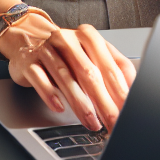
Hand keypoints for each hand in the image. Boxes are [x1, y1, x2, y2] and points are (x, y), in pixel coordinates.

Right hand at [0, 14, 135, 131]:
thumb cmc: (64, 51)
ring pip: (66, 78)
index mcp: (88, 37)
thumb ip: (111, 67)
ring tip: (92, 122)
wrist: (28, 37)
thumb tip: (131, 89)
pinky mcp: (29, 61)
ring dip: (81, 104)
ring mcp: (47, 49)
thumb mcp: (90, 53)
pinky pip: (40, 79)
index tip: (127, 109)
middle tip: (113, 122)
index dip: (121, 90)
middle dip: (104, 102)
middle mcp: (68, 40)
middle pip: (90, 73)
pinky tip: (59, 107)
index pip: (110, 66)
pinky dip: (51, 94)